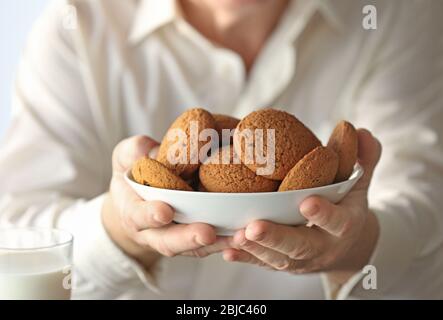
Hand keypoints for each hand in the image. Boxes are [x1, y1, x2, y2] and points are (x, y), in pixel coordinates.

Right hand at [102, 135, 229, 269]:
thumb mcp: (126, 156)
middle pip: (168, 241)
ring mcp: (175, 238)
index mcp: (132, 211)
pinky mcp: (196, 238)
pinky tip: (245, 235)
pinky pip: (211, 245)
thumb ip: (135, 151)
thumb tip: (154, 150)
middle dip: (188, 238)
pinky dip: (228, 242)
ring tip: (237, 237)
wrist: (140, 197)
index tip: (164, 211)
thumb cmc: (134, 172)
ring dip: (216, 245)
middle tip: (207, 233)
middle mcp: (153, 231)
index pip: (137, 216)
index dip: (149, 215)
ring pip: (194, 249)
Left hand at [222, 129, 381, 274]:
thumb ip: (363, 159)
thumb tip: (361, 131)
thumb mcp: (359, 184)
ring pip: (279, 258)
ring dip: (257, 249)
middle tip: (255, 227)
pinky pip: (263, 263)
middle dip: (278, 238)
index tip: (306, 202)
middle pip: (301, 246)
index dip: (324, 214)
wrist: (346, 248)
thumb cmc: (346, 207)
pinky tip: (227, 249)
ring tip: (236, 236)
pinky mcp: (282, 263)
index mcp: (345, 225)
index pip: (338, 222)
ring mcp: (301, 259)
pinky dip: (246, 258)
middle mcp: (323, 246)